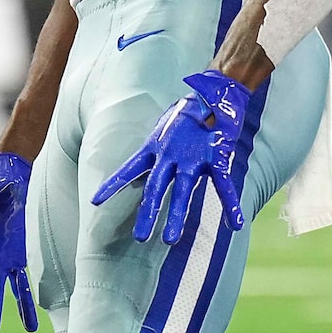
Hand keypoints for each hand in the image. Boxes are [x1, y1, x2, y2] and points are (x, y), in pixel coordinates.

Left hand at [93, 70, 250, 244]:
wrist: (215, 92)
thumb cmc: (188, 112)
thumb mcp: (164, 128)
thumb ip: (156, 149)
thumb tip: (144, 164)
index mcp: (155, 147)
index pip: (129, 168)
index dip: (112, 185)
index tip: (96, 201)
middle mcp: (170, 155)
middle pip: (155, 188)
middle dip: (148, 213)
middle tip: (139, 238)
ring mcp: (192, 158)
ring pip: (182, 191)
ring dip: (176, 216)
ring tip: (170, 240)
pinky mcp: (215, 157)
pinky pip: (224, 185)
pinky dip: (231, 205)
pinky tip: (236, 224)